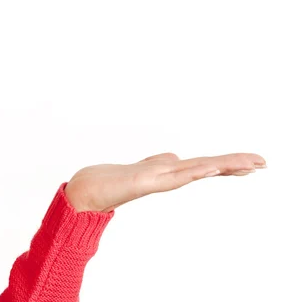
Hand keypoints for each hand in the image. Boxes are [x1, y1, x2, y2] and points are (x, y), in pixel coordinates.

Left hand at [64, 152, 266, 212]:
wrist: (85, 192)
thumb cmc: (111, 181)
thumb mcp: (141, 167)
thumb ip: (160, 163)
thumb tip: (177, 157)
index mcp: (167, 172)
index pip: (204, 165)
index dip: (229, 164)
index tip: (253, 162)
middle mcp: (165, 176)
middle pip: (206, 168)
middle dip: (235, 165)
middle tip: (264, 163)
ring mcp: (155, 180)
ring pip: (194, 171)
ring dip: (221, 167)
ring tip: (248, 164)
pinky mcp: (142, 183)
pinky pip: (172, 176)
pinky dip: (192, 172)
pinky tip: (209, 168)